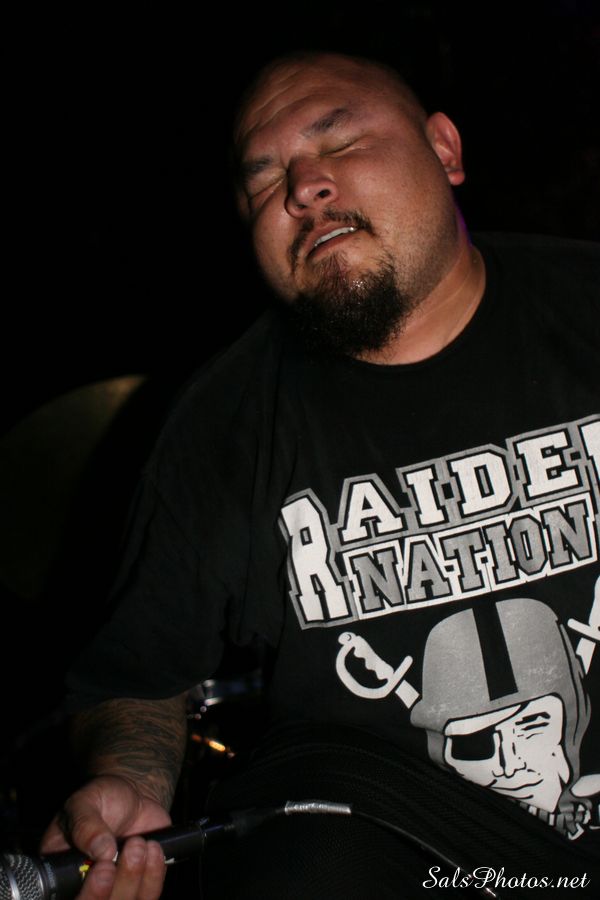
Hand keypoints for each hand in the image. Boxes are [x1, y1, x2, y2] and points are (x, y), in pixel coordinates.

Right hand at [41, 774, 171, 898]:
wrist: (132, 795)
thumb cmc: (102, 798)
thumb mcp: (86, 801)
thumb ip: (86, 825)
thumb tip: (100, 851)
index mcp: (59, 872)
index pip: (64, 897)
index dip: (86, 893)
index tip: (103, 866)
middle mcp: (83, 887)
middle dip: (113, 887)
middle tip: (127, 852)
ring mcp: (113, 891)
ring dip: (134, 878)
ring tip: (139, 842)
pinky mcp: (139, 888)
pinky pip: (148, 897)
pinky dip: (154, 875)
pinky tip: (153, 848)